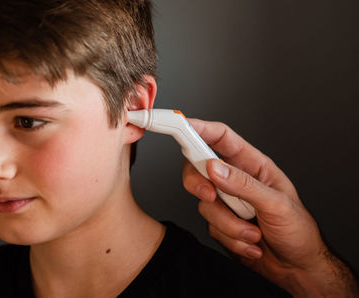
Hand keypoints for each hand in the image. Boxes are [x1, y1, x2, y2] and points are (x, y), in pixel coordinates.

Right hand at [182, 118, 358, 296]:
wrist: (296, 268)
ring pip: (204, 204)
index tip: (180, 125)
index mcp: (252, 165)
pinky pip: (210, 227)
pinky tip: (251, 243)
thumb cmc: (298, 230)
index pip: (221, 138)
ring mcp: (225, 203)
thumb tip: (214, 168)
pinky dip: (231, 239)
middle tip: (211, 196)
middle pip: (199, 169)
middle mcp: (235, 180)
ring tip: (254, 233)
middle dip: (199, 185)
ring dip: (229, 224)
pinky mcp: (220, 224)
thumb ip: (244, 185)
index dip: (199, 128)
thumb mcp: (277, 204)